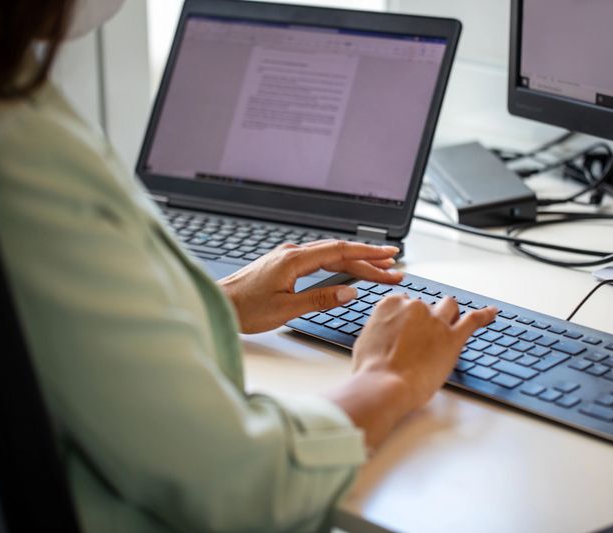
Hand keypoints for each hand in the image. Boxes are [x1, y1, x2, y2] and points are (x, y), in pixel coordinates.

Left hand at [219, 240, 402, 333]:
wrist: (218, 303)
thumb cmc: (245, 308)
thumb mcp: (286, 308)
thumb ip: (320, 299)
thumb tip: (349, 291)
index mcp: (295, 259)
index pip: (340, 252)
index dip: (368, 254)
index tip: (390, 256)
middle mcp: (292, 253)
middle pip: (339, 253)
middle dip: (369, 260)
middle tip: (394, 267)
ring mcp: (287, 257)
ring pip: (330, 257)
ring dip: (355, 263)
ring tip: (379, 270)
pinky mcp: (283, 265)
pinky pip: (318, 261)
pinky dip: (338, 265)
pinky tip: (348, 271)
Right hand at [327, 295, 496, 448]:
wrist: (384, 385)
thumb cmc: (371, 370)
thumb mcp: (365, 341)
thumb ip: (380, 329)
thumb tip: (385, 333)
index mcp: (391, 305)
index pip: (403, 301)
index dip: (406, 317)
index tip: (406, 328)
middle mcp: (415, 307)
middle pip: (426, 306)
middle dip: (426, 318)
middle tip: (423, 337)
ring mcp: (436, 321)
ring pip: (449, 307)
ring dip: (450, 314)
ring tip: (451, 324)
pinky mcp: (453, 337)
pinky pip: (473, 320)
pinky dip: (485, 315)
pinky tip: (492, 313)